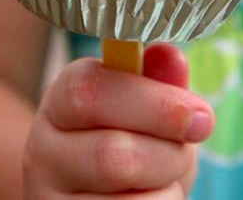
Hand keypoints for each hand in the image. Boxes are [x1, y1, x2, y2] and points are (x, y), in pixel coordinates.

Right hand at [23, 44, 214, 197]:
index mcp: (63, 97)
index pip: (91, 90)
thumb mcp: (147, 106)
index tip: (199, 115)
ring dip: (165, 189)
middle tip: (185, 150)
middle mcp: (43, 147)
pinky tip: (145, 197)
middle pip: (113, 155)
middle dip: (168, 154)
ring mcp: (47, 195)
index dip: (153, 103)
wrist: (99, 190)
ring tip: (161, 177)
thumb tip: (170, 55)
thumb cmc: (132, 138)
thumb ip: (159, 80)